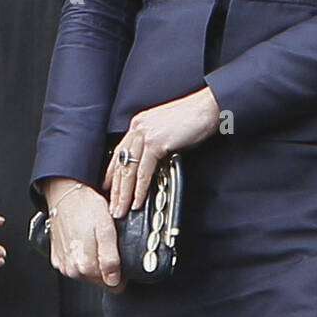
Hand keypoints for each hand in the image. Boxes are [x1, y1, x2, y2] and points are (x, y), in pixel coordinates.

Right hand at [40, 179, 125, 291]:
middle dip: (107, 265)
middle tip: (109, 242)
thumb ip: (110, 259)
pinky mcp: (57, 257)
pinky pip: (75, 264)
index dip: (121, 272)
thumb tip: (115, 282)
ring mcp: (62, 264)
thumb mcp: (107, 230)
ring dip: (94, 259)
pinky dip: (82, 255)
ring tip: (96, 239)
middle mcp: (71, 269)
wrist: (65, 195)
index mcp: (85, 265)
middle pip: (99, 279)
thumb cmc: (87, 208)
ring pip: (87, 272)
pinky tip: (85, 240)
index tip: (122, 257)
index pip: (112, 284)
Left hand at [104, 86, 220, 215]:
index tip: (108, 187)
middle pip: (121, 164)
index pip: (120, 152)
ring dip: (125, 194)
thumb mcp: (166, 128)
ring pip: (129, 170)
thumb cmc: (194, 116)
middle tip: (114, 206)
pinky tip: (138, 200)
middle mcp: (138, 128)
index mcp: (139, 123)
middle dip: (116, 189)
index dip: (112, 172)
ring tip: (122, 209)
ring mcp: (145, 135)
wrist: (208, 107)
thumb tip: (152, 161)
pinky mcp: (156, 143)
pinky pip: (144, 172)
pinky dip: (140, 189)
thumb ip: (155, 142)